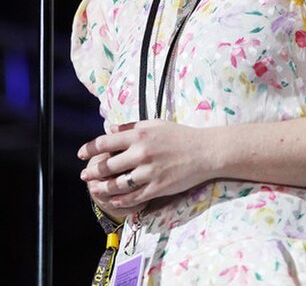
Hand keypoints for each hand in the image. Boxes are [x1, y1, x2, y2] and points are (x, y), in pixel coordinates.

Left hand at [78, 120, 211, 212]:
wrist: (204, 151)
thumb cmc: (179, 136)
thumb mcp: (155, 124)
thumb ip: (130, 126)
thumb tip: (109, 129)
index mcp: (139, 134)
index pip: (106, 142)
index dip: (90, 148)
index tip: (80, 154)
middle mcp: (141, 153)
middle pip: (107, 166)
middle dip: (92, 172)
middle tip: (84, 176)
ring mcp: (149, 172)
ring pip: (117, 184)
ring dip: (102, 188)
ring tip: (94, 189)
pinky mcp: (157, 187)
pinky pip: (133, 197)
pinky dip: (121, 200)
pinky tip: (114, 201)